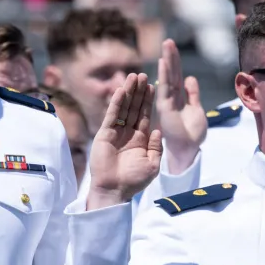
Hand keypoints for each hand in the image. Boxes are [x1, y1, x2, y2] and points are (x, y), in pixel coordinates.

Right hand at [86, 73, 162, 209]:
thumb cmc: (134, 181)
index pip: (145, 115)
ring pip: (123, 108)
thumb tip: (159, 130)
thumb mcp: (152, 164)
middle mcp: (128, 133)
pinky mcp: (105, 134)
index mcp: (141, 139)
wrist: (115, 190)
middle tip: (142, 75)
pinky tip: (120, 91)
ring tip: (133, 77)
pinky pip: (111, 116)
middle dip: (139, 92)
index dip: (148, 100)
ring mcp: (116, 133)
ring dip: (128, 93)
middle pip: (134, 107)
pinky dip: (116, 103)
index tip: (152, 85)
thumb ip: (157, 147)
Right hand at [155, 39, 205, 174]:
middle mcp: (171, 98)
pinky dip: (164, 75)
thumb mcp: (197, 110)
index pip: (177, 77)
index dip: (176, 63)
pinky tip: (164, 63)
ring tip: (166, 45)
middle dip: (170, 57)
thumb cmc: (192, 134)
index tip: (174, 49)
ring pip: (167, 78)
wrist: (188, 150)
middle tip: (168, 40)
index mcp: (179, 98)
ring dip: (167, 61)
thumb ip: (193, 94)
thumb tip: (189, 78)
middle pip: (171, 74)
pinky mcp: (165, 109)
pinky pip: (164, 89)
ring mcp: (167, 103)